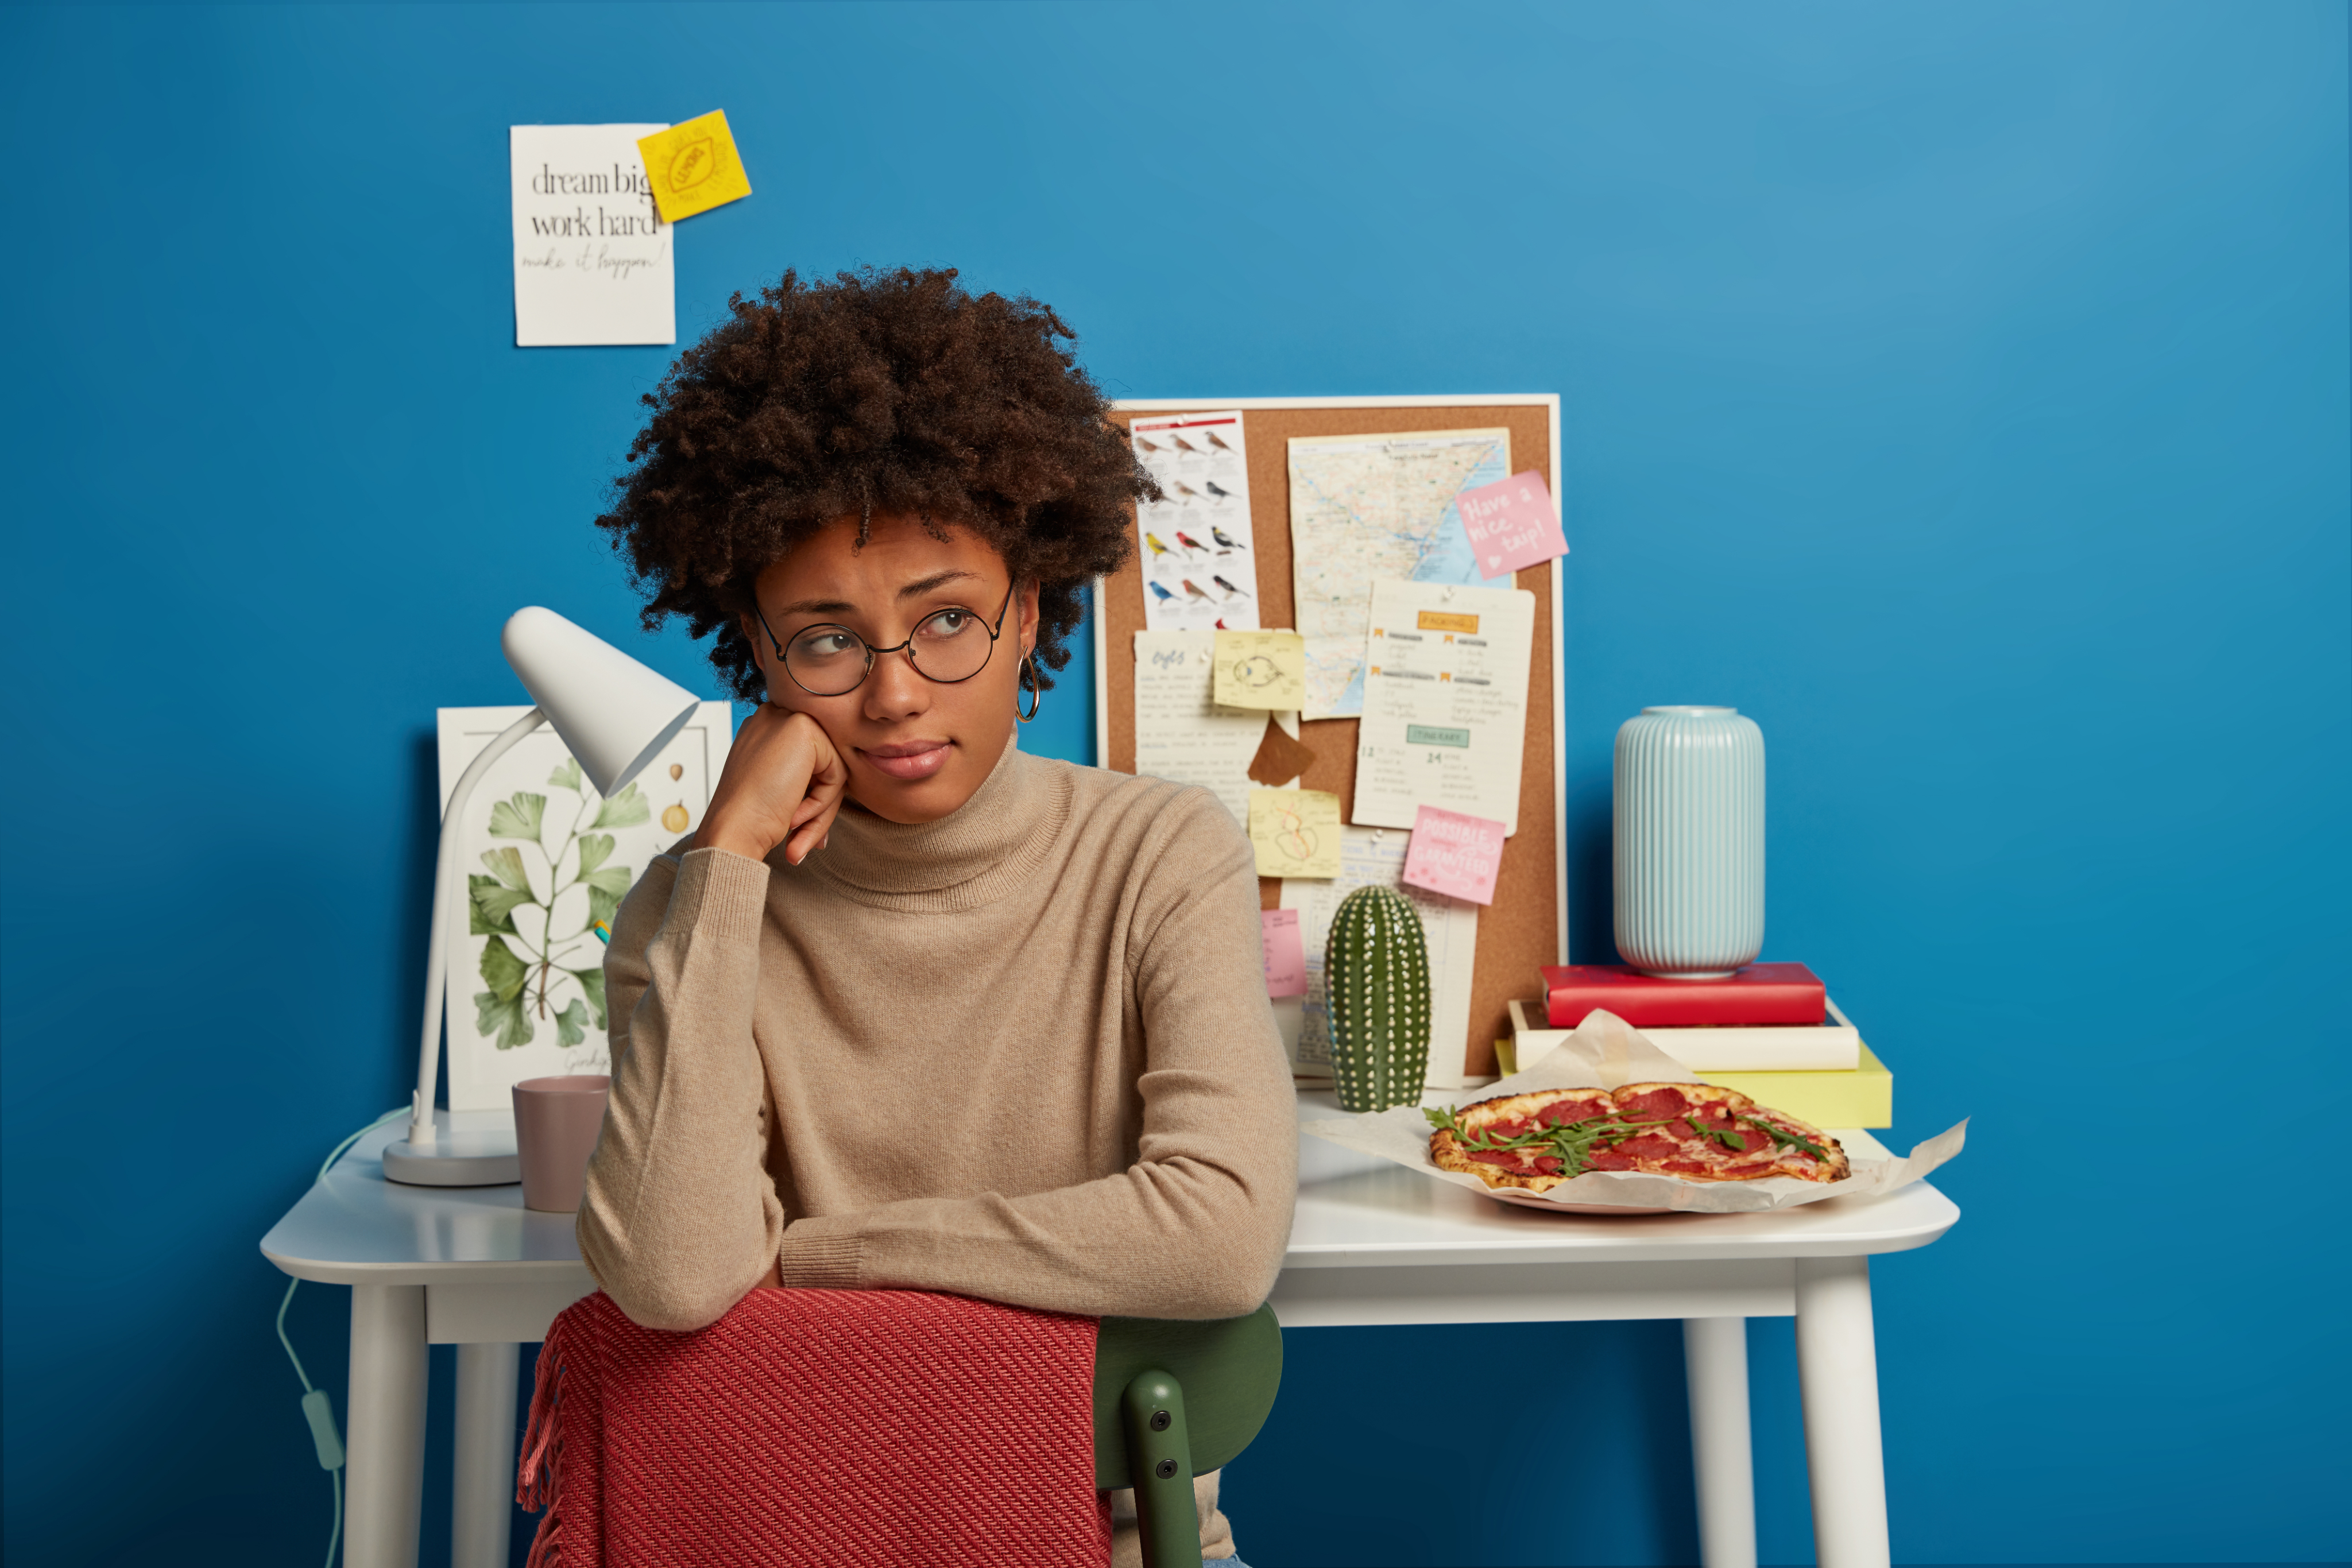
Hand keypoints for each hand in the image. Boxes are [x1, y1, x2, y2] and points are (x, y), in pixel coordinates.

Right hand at [694, 706, 848, 866]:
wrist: (732, 829)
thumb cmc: (747, 816)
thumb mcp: (776, 785)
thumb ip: (804, 773)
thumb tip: (836, 778)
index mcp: (764, 728)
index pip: (809, 758)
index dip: (809, 795)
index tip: (796, 825)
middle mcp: (774, 717)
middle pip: (823, 762)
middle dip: (819, 804)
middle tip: (801, 840)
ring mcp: (788, 718)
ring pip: (833, 770)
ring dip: (820, 811)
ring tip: (796, 835)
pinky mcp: (805, 730)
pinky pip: (837, 774)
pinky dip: (822, 803)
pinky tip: (793, 815)